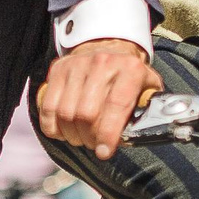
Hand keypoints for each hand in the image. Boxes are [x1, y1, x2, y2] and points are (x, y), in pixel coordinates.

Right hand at [37, 39, 160, 160]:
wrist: (108, 46)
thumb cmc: (129, 76)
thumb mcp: (147, 86)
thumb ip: (149, 109)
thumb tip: (147, 133)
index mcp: (130, 69)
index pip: (116, 105)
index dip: (108, 134)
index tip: (104, 152)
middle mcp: (103, 63)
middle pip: (86, 114)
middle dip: (89, 138)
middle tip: (94, 144)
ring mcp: (77, 65)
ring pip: (66, 113)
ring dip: (72, 135)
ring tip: (81, 138)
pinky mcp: (59, 69)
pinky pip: (48, 107)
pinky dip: (52, 127)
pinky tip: (63, 131)